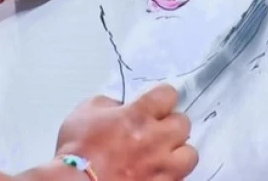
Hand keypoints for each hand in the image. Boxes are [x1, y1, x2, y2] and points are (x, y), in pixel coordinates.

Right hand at [54, 85, 198, 180]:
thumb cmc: (77, 150)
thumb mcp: (86, 111)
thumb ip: (108, 103)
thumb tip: (119, 106)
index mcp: (138, 115)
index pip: (168, 94)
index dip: (162, 97)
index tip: (156, 102)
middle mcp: (155, 138)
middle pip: (183, 122)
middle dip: (170, 124)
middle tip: (157, 129)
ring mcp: (161, 166)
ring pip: (190, 153)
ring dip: (178, 151)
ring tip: (164, 153)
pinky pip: (179, 176)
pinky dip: (170, 173)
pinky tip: (156, 171)